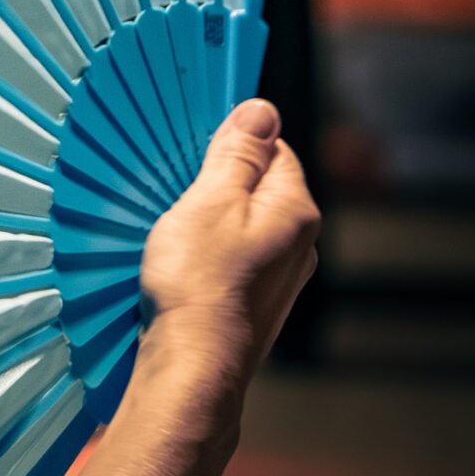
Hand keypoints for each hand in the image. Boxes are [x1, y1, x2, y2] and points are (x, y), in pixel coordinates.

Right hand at [138, 99, 321, 387]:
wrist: (192, 365)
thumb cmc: (198, 283)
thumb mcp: (210, 201)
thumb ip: (237, 154)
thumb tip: (263, 110)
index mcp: (295, 211)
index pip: (274, 148)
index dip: (232, 142)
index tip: (195, 150)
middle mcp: (300, 244)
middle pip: (259, 187)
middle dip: (218, 181)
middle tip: (177, 189)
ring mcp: (281, 277)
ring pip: (245, 224)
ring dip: (210, 218)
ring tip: (175, 229)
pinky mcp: (257, 301)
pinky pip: (236, 257)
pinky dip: (210, 251)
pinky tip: (181, 262)